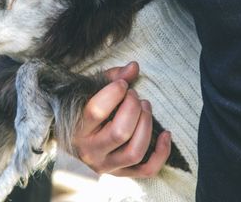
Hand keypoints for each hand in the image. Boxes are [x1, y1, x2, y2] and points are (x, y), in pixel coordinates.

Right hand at [72, 61, 171, 176]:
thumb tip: (134, 66)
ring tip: (146, 106)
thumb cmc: (83, 112)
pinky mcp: (120, 174)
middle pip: (120, 132)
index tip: (122, 84)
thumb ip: (111, 78)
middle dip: (133, 108)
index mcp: (78, 128)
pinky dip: (161, 153)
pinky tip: (165, 133)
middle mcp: (90, 151)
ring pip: (134, 152)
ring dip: (146, 126)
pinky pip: (146, 170)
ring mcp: (106, 166)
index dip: (114, 92)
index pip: (96, 110)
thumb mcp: (90, 92)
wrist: (74, 142)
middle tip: (135, 95)